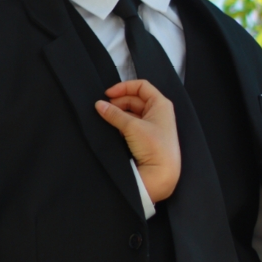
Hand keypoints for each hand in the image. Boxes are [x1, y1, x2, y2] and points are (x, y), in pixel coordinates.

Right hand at [95, 79, 180, 202]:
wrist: (161, 174)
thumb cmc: (155, 147)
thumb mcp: (132, 126)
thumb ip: (114, 114)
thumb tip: (100, 105)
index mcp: (161, 104)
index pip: (141, 86)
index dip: (124, 87)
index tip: (108, 94)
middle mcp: (158, 113)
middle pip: (135, 99)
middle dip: (118, 102)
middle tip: (104, 108)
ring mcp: (152, 126)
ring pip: (131, 113)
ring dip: (118, 114)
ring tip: (106, 118)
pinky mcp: (146, 138)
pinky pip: (131, 126)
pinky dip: (121, 125)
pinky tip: (112, 129)